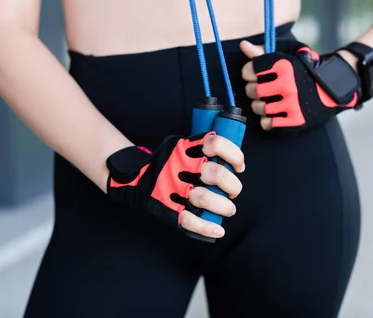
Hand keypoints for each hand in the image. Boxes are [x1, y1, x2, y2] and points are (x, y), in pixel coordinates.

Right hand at [106, 132, 244, 238]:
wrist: (133, 178)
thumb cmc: (167, 164)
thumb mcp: (182, 147)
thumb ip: (203, 150)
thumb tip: (232, 161)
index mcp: (188, 149)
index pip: (216, 144)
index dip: (234, 155)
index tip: (238, 166)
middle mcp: (183, 167)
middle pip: (216, 173)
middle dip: (233, 185)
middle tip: (233, 192)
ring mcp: (174, 188)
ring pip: (204, 198)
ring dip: (223, 207)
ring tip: (228, 209)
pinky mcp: (168, 208)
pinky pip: (189, 220)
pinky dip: (206, 227)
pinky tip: (218, 229)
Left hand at [240, 38, 360, 133]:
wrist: (335, 87)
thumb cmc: (307, 69)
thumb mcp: (289, 54)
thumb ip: (264, 52)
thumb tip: (242, 45)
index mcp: (283, 66)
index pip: (249, 70)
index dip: (250, 73)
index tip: (256, 75)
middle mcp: (287, 85)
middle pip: (251, 90)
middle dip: (254, 90)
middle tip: (264, 90)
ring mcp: (291, 104)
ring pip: (258, 108)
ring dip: (260, 105)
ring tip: (270, 101)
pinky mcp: (295, 120)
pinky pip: (267, 124)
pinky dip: (268, 120)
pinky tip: (275, 114)